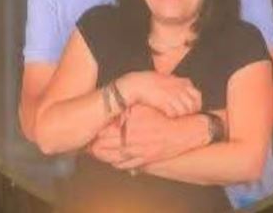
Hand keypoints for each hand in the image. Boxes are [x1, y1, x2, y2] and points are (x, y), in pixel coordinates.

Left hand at [88, 105, 211, 169]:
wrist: (184, 133)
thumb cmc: (167, 117)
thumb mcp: (147, 107)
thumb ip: (130, 108)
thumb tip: (117, 110)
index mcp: (130, 125)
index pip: (106, 130)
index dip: (96, 131)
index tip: (91, 129)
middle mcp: (132, 140)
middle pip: (106, 146)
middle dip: (95, 145)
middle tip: (88, 143)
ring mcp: (138, 152)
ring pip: (114, 157)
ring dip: (103, 155)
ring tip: (95, 153)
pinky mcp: (144, 160)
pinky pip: (126, 165)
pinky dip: (117, 163)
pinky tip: (112, 161)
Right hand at [117, 71, 201, 117]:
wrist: (139, 83)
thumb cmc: (152, 81)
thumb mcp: (170, 78)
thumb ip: (180, 82)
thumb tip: (190, 89)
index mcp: (182, 82)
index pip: (197, 95)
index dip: (196, 104)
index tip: (193, 109)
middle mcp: (179, 88)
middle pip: (192, 105)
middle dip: (189, 112)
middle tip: (182, 114)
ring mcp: (172, 95)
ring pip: (184, 111)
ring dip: (179, 114)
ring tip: (172, 112)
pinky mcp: (164, 101)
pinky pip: (173, 114)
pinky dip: (170, 115)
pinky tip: (166, 112)